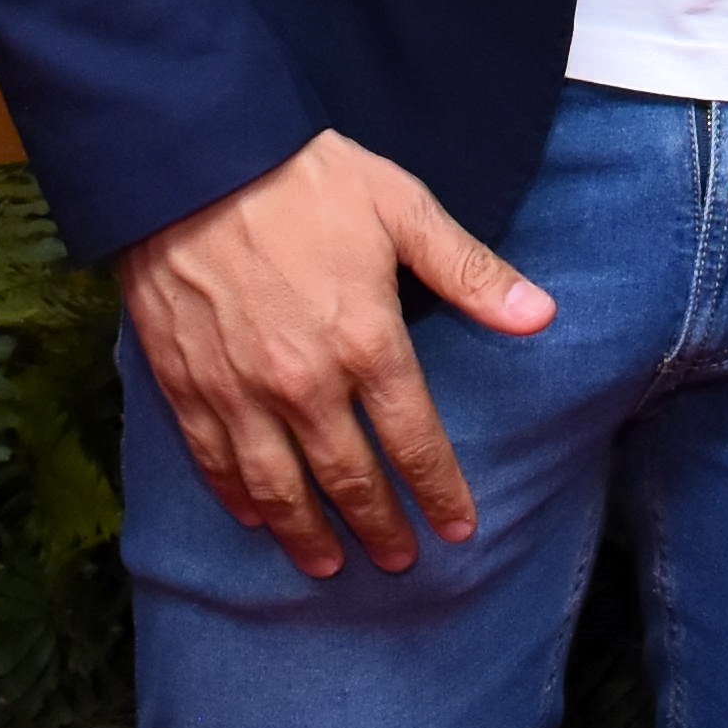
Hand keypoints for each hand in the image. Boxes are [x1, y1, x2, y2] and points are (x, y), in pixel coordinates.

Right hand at [118, 131, 555, 580]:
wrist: (195, 162)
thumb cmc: (305, 179)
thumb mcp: (402, 209)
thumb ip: (469, 272)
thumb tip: (540, 315)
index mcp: (366, 343)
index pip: (415, 441)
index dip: (439, 491)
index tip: (459, 528)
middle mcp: (304, 384)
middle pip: (349, 479)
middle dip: (379, 528)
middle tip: (399, 562)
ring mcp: (240, 392)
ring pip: (279, 489)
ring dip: (307, 535)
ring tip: (328, 565)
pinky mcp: (187, 385)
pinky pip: (215, 462)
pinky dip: (238, 499)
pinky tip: (256, 518)